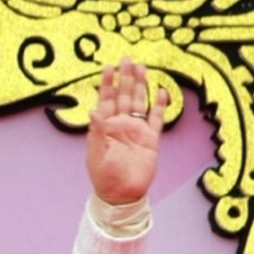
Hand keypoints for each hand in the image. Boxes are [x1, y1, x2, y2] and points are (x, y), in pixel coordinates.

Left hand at [86, 57, 165, 204]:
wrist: (122, 194)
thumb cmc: (104, 176)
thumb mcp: (96, 154)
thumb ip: (96, 132)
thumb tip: (92, 110)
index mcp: (105, 126)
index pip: (106, 100)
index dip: (107, 84)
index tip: (108, 67)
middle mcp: (121, 124)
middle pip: (124, 95)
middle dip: (126, 78)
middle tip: (127, 59)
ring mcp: (136, 130)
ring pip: (139, 102)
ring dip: (141, 86)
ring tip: (143, 68)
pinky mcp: (151, 139)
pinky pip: (156, 118)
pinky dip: (159, 105)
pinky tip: (161, 91)